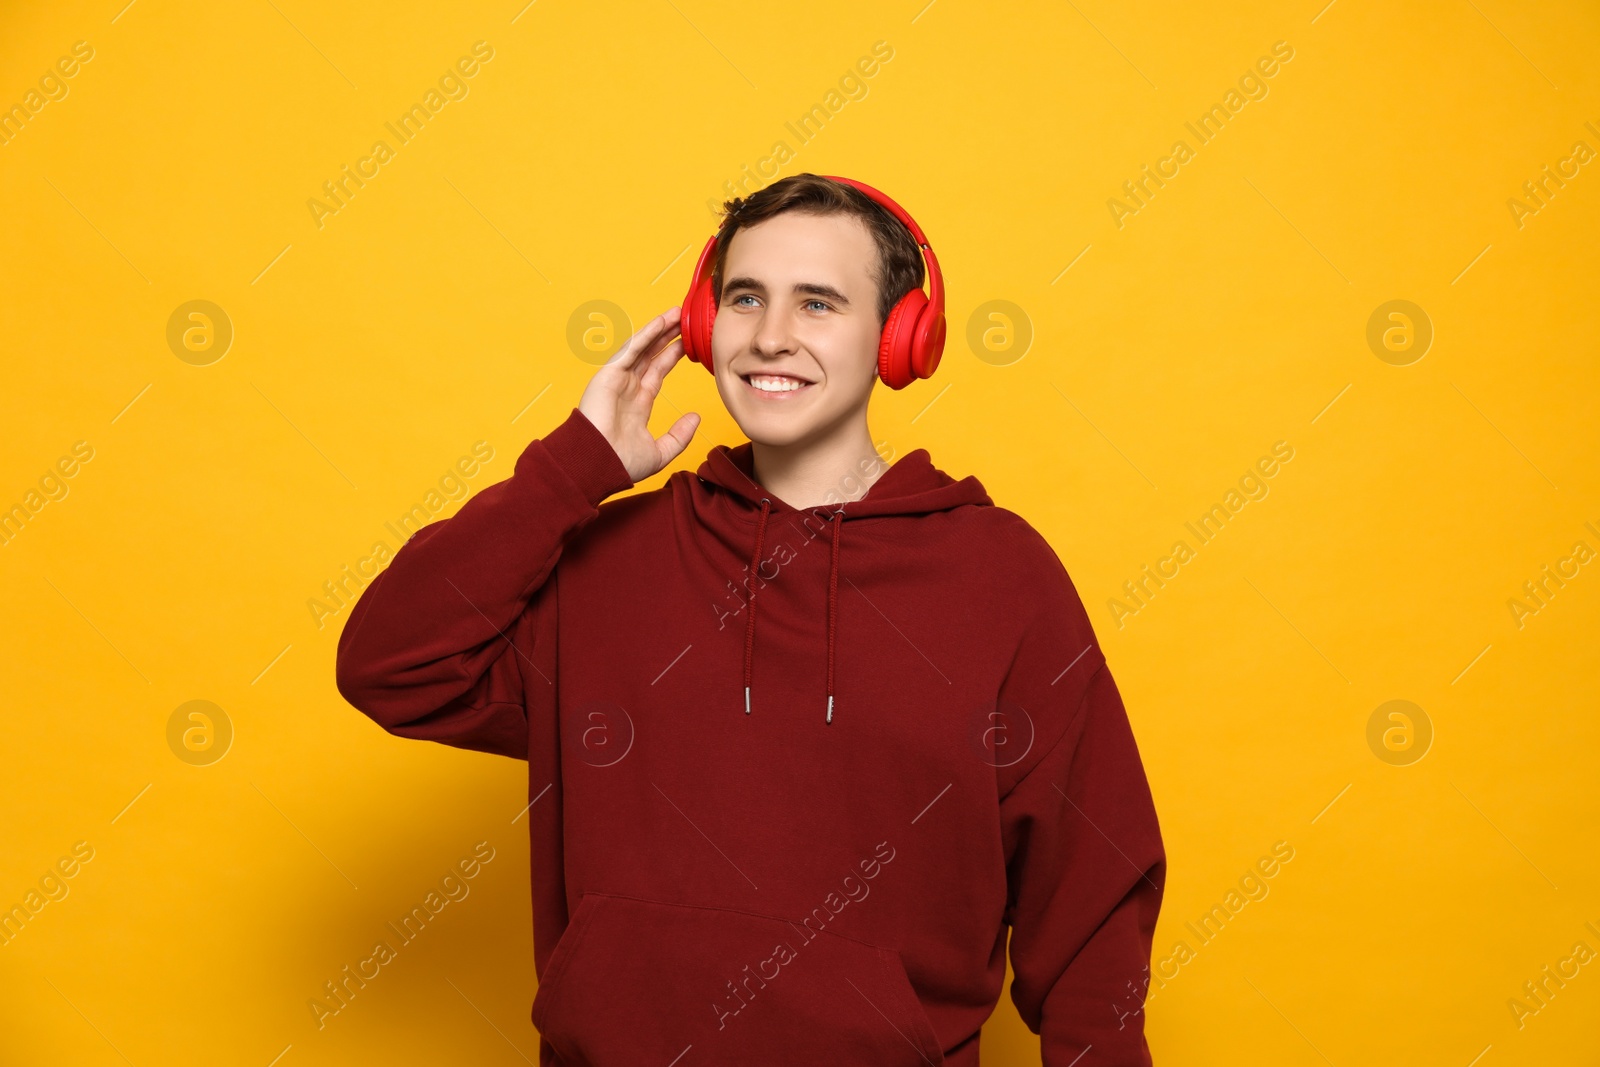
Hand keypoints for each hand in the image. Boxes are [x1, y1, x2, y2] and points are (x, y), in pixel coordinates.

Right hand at [577, 306, 700, 483]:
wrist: (597, 465)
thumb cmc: (620, 463)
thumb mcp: (659, 452)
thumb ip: (679, 435)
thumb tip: (695, 418)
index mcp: (637, 404)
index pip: (658, 373)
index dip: (672, 356)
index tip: (689, 344)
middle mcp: (627, 388)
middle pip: (651, 355)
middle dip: (668, 338)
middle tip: (686, 321)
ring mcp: (617, 380)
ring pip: (642, 348)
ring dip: (659, 330)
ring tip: (677, 314)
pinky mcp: (608, 375)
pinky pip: (630, 350)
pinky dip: (646, 335)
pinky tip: (661, 322)